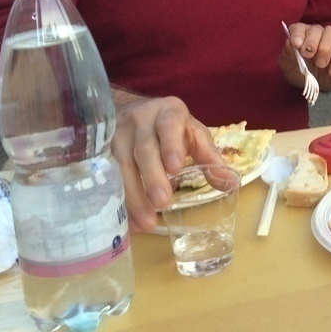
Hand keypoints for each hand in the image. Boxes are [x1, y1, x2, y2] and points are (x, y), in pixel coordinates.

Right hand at [110, 94, 221, 231]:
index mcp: (168, 112)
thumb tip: (231, 182)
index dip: (170, 145)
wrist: (132, 111)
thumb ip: (209, 156)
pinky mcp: (100, 151)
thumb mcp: (192, 134)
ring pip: (121, 165)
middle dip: (152, 177)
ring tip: (145, 221)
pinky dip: (116, 199)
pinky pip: (105, 176)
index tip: (175, 167)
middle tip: (162, 203)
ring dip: (132, 194)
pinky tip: (124, 219)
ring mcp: (116, 134)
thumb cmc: (170, 126)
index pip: (169, 125)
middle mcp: (140, 120)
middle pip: (144, 149)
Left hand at [281, 22, 330, 90]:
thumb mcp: (288, 67)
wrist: (315, 85)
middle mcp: (316, 34)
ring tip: (320, 64)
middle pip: (316, 29)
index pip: (298, 28)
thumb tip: (289, 43)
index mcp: (300, 35)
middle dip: (312, 41)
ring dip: (326, 48)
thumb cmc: (299, 72)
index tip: (296, 45)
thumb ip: (287, 55)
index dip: (297, 34)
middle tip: (308, 55)